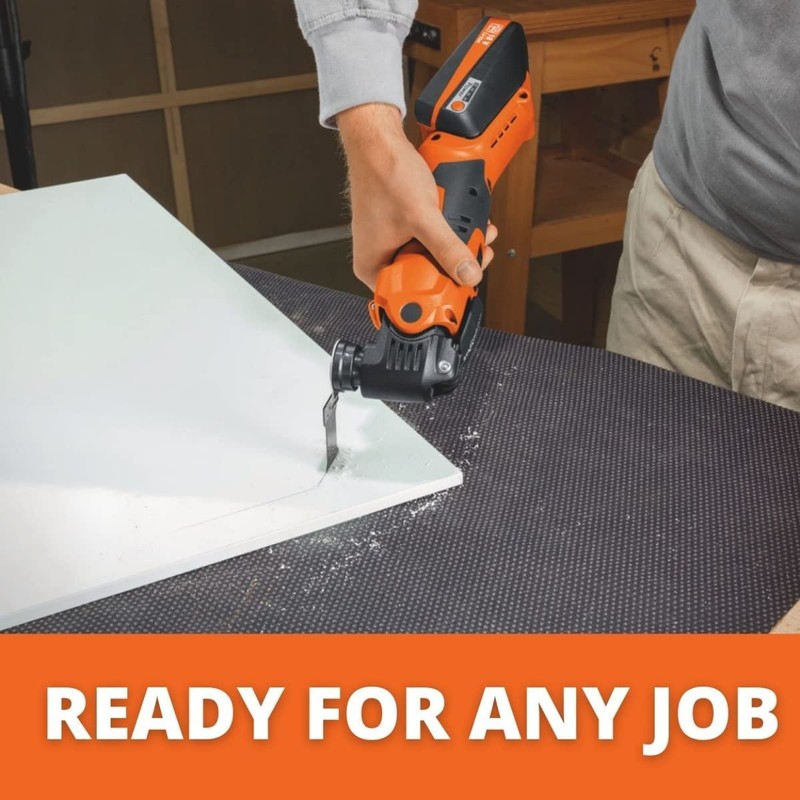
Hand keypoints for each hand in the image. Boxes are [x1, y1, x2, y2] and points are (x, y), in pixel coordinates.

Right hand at [337, 103, 496, 289]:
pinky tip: (460, 223)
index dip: (437, 294)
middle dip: (454, 267)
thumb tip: (468, 273)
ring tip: (474, 236)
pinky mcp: (403, 229)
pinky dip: (448, 234)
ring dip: (456, 248)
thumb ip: (448, 249)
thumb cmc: (384, 174)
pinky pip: (430, 241)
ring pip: (431, 258)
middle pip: (424, 279)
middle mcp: (380, 259)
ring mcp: (392, 244)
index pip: (408, 298)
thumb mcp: (422, 217)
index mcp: (372, 267)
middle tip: (475, 258)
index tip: (461, 288)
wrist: (380, 141)